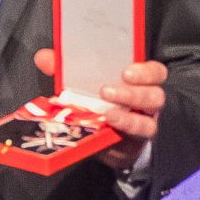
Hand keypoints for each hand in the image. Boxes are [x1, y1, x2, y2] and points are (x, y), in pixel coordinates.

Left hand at [35, 48, 164, 174]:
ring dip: (129, 107)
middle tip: (106, 90)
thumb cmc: (97, 106)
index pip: (154, 71)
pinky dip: (127, 124)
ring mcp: (144, 118)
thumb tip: (43, 57)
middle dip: (135, 90)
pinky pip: (143, 129)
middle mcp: (145, 98)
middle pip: (156, 91)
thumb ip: (65, 69)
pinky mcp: (139, 137)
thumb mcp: (81, 86)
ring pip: (151, 111)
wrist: (104, 142)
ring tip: (108, 110)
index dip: (146, 71)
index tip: (126, 70)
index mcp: (135, 81)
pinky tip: (111, 122)